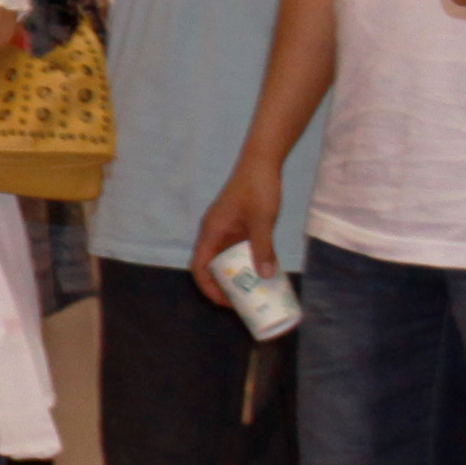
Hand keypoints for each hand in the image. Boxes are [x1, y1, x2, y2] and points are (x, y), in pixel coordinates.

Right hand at [191, 157, 282, 311]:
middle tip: (241, 301)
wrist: (262, 161)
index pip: (200, 267)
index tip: (225, 303)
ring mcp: (226, 228)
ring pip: (225, 259)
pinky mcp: (238, 224)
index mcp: (211, 232)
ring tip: (252, 289)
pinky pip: (237, 249)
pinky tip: (261, 269)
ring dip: (235, 274)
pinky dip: (245, 262)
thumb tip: (265, 277)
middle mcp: (214, 232)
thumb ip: (263, 248)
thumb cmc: (257, 188)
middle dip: (223, 286)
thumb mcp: (262, 221)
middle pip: (211, 266)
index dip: (209, 288)